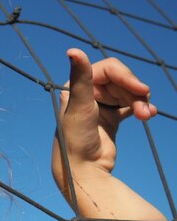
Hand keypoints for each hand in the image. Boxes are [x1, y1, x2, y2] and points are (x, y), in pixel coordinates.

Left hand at [52, 48, 156, 191]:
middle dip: (136, 93)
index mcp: (76, 85)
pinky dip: (141, 108)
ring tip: (146, 116)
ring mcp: (100, 106)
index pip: (109, 69)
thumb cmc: (76, 137)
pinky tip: (149, 114)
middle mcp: (88, 93)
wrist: (82, 170)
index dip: (127, 77)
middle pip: (122, 81)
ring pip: (128, 93)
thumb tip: (72, 50)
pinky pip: (130, 106)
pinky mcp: (111, 119)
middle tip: (144, 110)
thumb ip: (81, 77)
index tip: (142, 90)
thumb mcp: (80, 104)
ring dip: (140, 102)